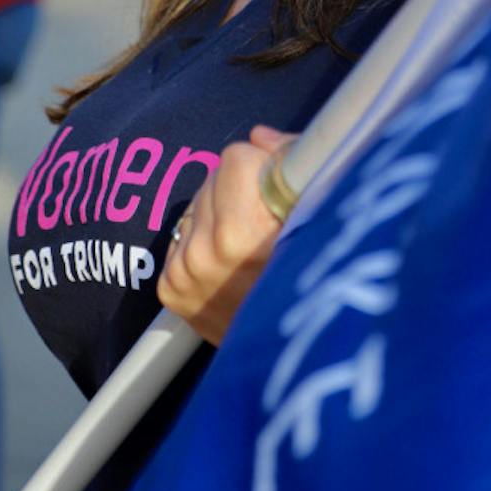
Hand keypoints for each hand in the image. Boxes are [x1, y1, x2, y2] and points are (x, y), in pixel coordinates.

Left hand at [157, 125, 294, 345]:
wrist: (292, 354)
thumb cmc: (315, 279)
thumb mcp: (320, 216)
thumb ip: (292, 163)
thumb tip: (260, 135)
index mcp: (240, 231)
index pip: (235, 157)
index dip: (262, 166)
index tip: (279, 189)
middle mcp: (204, 252)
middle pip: (214, 178)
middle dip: (240, 189)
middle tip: (266, 220)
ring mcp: (183, 273)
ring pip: (197, 205)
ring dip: (219, 214)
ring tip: (249, 245)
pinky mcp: (170, 290)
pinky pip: (184, 238)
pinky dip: (203, 242)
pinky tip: (230, 263)